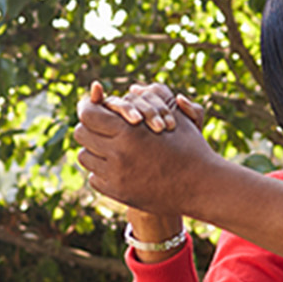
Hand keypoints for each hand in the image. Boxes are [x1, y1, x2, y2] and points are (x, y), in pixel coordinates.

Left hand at [75, 81, 219, 214]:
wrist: (201, 186)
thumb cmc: (190, 147)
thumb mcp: (173, 117)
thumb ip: (149, 100)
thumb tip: (129, 88)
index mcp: (130, 131)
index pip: (87, 114)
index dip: (89, 108)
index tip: (94, 108)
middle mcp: (118, 154)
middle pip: (81, 134)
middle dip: (90, 127)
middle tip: (101, 126)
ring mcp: (116, 176)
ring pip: (84, 157)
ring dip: (94, 149)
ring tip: (109, 146)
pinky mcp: (118, 193)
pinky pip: (94, 178)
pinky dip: (101, 170)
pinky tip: (116, 165)